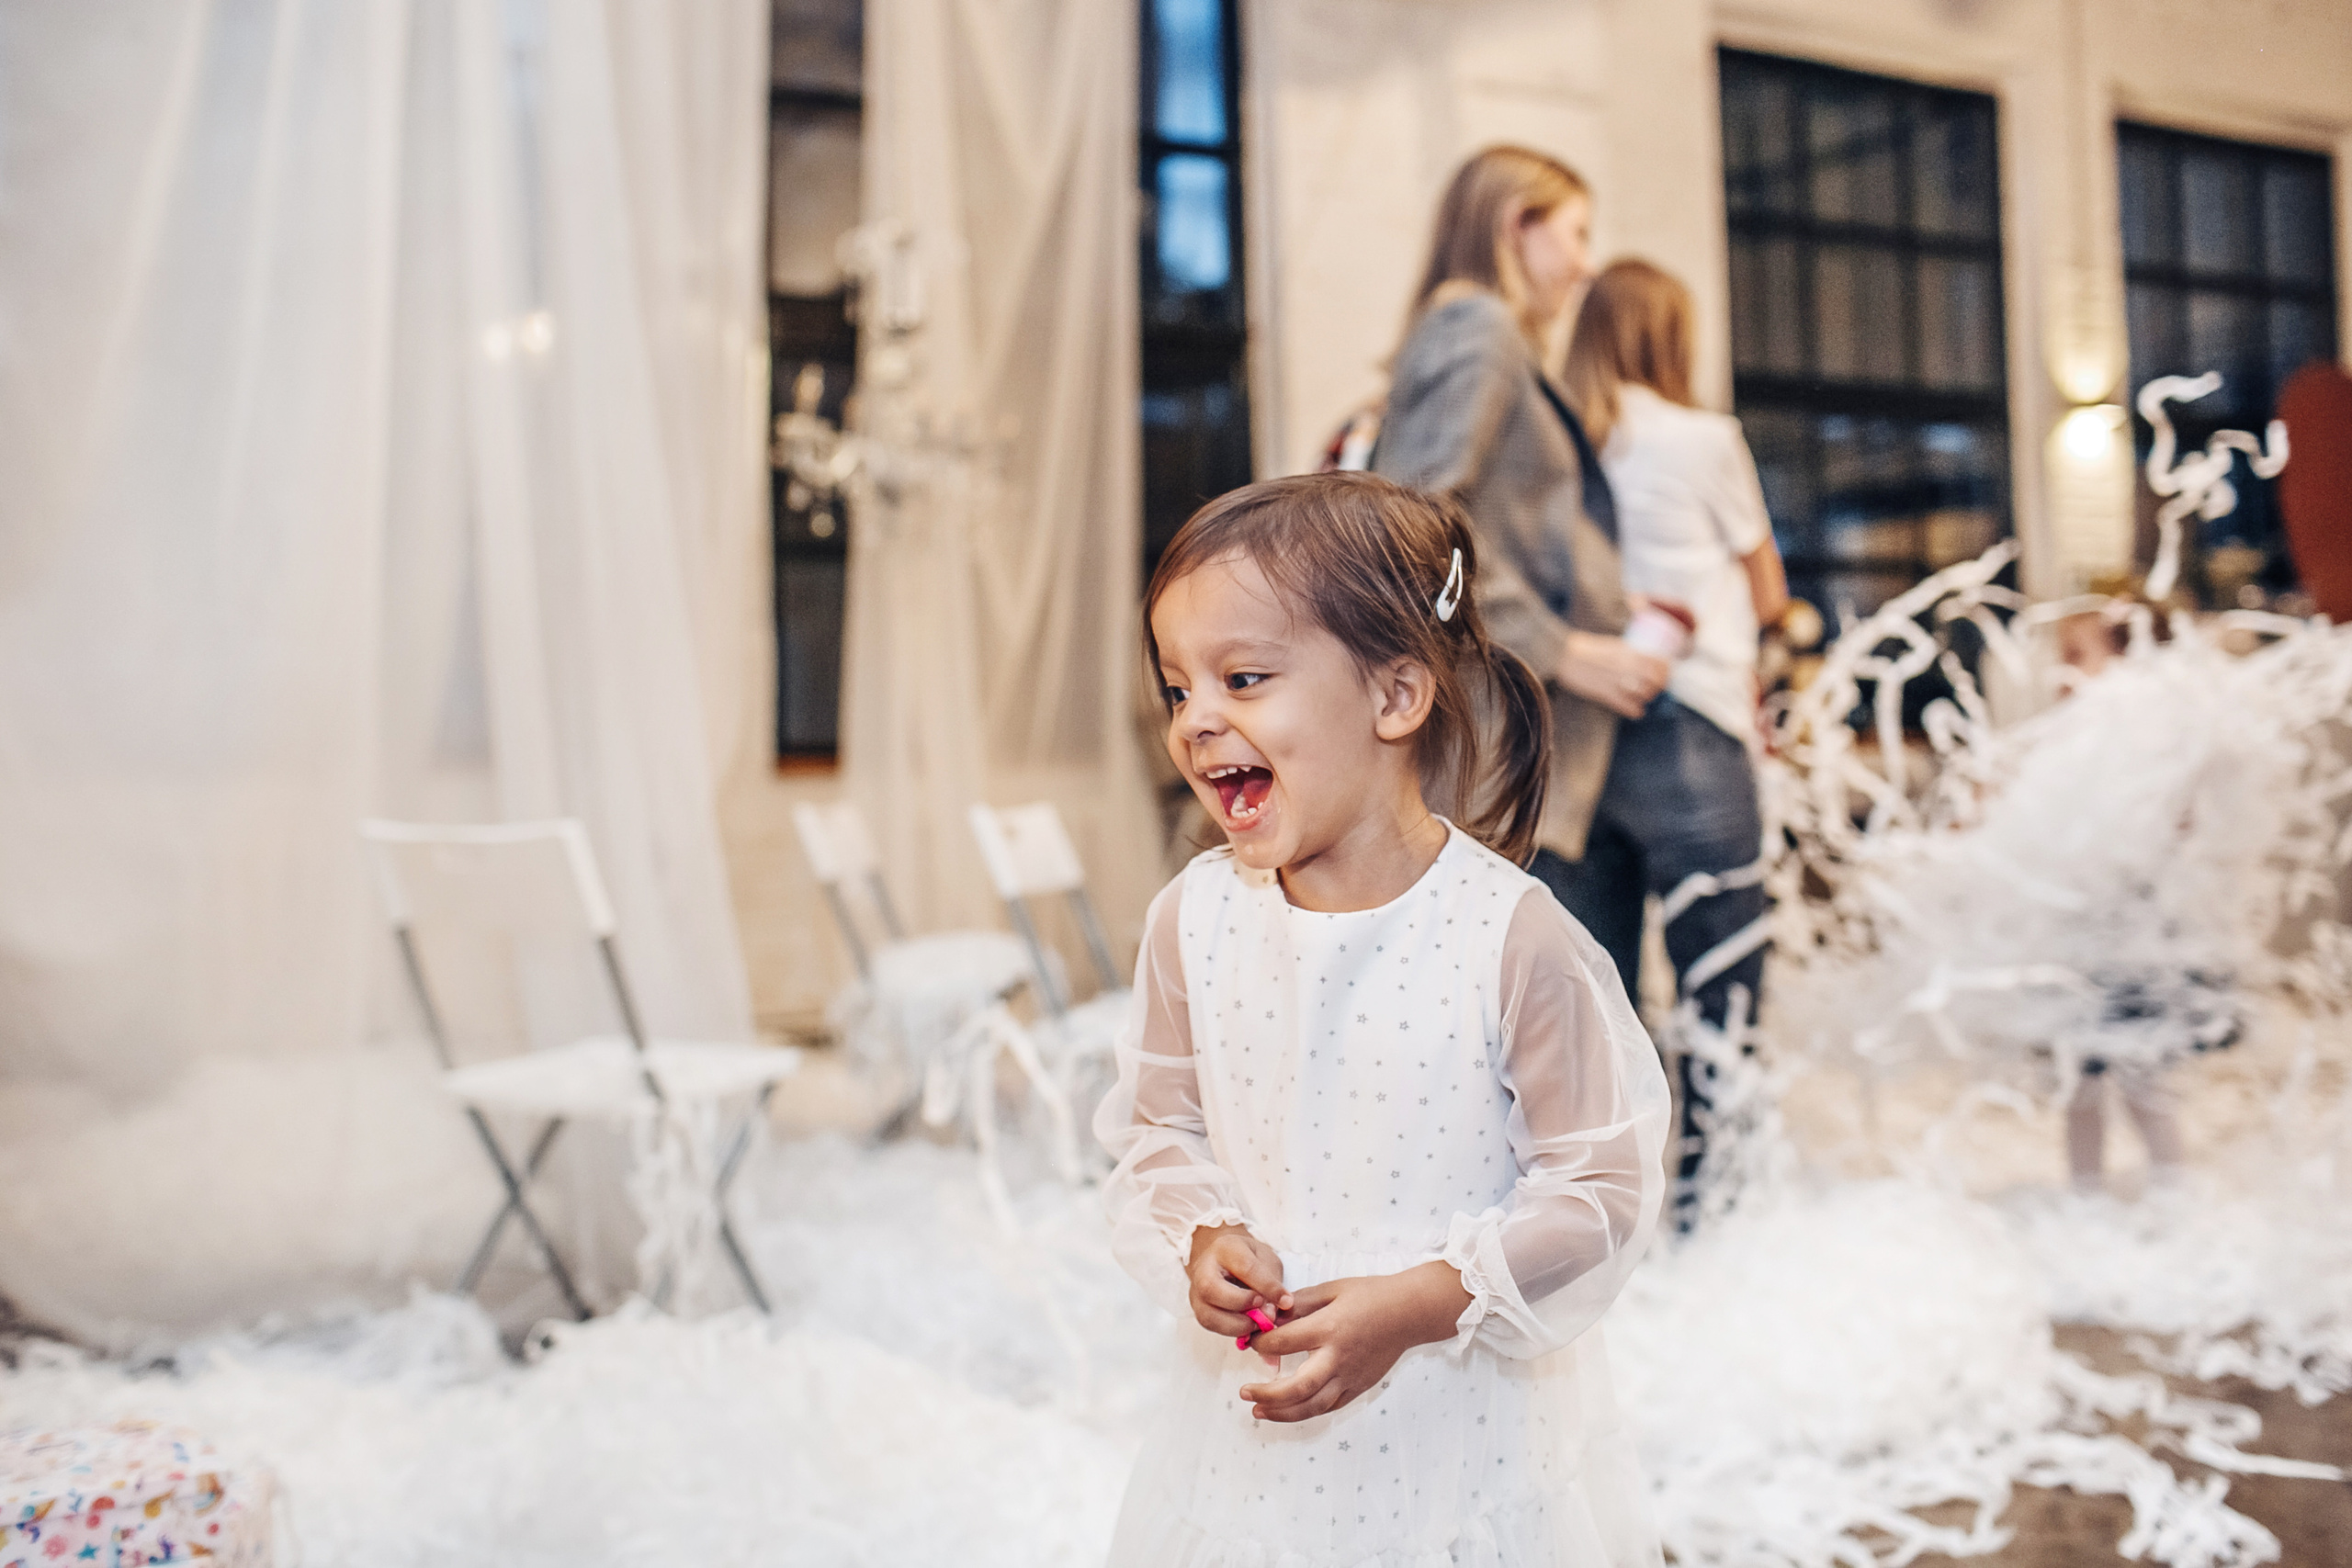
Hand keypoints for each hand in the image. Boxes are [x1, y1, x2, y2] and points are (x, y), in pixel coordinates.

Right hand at [1187, 1223, 1290, 1340]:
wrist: (1225, 1260)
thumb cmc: (1248, 1258)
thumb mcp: (1266, 1259)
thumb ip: (1271, 1283)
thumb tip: (1269, 1313)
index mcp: (1225, 1248)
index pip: (1245, 1267)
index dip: (1267, 1287)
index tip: (1286, 1302)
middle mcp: (1203, 1268)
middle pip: (1212, 1289)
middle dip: (1241, 1304)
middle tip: (1264, 1312)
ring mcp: (1196, 1291)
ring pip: (1208, 1314)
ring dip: (1238, 1325)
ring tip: (1258, 1324)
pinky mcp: (1198, 1309)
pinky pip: (1210, 1326)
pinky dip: (1232, 1331)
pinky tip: (1248, 1327)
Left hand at [1238, 1261, 1471, 1423]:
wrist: (1409, 1313)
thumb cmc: (1371, 1295)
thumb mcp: (1333, 1288)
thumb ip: (1300, 1303)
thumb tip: (1271, 1314)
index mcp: (1329, 1328)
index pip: (1284, 1342)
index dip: (1261, 1343)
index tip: (1251, 1340)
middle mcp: (1338, 1358)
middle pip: (1297, 1387)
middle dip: (1267, 1394)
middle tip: (1245, 1393)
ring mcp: (1350, 1377)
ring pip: (1312, 1406)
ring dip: (1282, 1412)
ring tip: (1258, 1411)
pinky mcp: (1359, 1387)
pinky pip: (1329, 1406)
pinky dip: (1306, 1412)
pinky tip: (1289, 1411)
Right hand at [1556, 629, 1667, 718]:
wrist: (1563, 656)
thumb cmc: (1587, 649)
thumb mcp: (1612, 644)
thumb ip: (1629, 652)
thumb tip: (1645, 659)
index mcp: (1627, 651)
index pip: (1658, 662)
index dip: (1665, 669)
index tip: (1664, 672)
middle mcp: (1625, 666)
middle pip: (1655, 680)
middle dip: (1659, 685)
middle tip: (1656, 687)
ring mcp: (1616, 681)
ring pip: (1644, 694)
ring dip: (1647, 697)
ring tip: (1643, 697)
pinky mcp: (1605, 694)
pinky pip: (1628, 706)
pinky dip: (1635, 710)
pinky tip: (1635, 710)